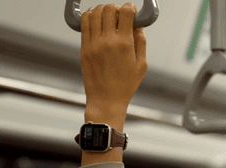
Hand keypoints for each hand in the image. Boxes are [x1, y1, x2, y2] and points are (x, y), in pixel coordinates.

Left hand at [80, 3, 147, 118]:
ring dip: (103, 10)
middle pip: (109, 9)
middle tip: (120, 14)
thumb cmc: (125, 86)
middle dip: (116, 7)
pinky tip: (95, 18)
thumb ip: (141, 43)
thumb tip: (138, 27)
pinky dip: (90, 16)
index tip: (132, 11)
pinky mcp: (84, 48)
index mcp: (125, 45)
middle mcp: (108, 41)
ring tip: (108, 16)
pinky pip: (84, 24)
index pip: (126, 13)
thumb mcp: (141, 65)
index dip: (130, 8)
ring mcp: (94, 44)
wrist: (106, 100)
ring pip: (95, 13)